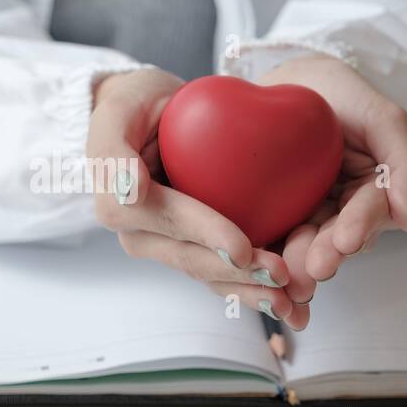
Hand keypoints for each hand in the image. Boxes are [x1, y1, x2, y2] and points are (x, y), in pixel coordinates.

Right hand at [87, 68, 308, 330]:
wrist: (145, 115)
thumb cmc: (134, 104)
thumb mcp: (118, 110)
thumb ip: (114, 149)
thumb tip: (130, 190)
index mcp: (118, 205)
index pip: (168, 222)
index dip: (206, 235)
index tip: (243, 247)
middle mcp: (140, 235)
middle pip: (192, 258)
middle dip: (237, 273)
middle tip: (282, 275)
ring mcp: (166, 246)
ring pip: (209, 275)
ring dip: (250, 291)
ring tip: (292, 302)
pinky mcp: (192, 247)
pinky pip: (222, 273)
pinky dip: (253, 287)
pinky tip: (289, 300)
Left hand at [261, 55, 406, 320]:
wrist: (290, 82)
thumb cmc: (342, 95)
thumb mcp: (382, 119)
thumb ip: (405, 164)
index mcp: (373, 193)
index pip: (370, 214)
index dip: (359, 227)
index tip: (346, 240)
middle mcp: (343, 212)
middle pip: (336, 239)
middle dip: (326, 254)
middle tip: (313, 269)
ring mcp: (309, 217)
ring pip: (305, 246)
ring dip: (297, 265)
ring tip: (284, 277)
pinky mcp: (276, 219)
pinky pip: (273, 238)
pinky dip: (266, 254)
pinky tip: (256, 268)